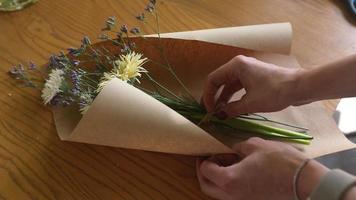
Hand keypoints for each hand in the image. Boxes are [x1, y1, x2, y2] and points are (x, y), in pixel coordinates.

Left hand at [196, 137, 328, 199]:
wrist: (304, 181)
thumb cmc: (280, 161)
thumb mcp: (256, 146)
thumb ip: (239, 147)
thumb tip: (234, 149)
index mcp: (229, 180)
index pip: (205, 171)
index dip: (205, 160)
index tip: (211, 152)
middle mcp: (231, 195)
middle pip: (207, 187)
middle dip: (204, 173)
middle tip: (209, 161)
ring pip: (218, 193)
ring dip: (217, 179)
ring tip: (226, 164)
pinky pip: (232, 195)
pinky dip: (229, 185)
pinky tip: (240, 171)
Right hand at [202, 55, 303, 117]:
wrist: (300, 87)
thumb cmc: (275, 92)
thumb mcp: (250, 104)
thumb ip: (231, 109)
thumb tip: (219, 116)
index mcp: (236, 66)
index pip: (213, 80)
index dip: (207, 96)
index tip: (208, 111)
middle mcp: (239, 65)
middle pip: (219, 81)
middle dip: (214, 97)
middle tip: (210, 113)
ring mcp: (247, 70)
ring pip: (228, 85)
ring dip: (223, 99)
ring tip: (219, 113)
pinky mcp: (254, 77)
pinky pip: (238, 87)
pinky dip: (233, 97)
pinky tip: (231, 109)